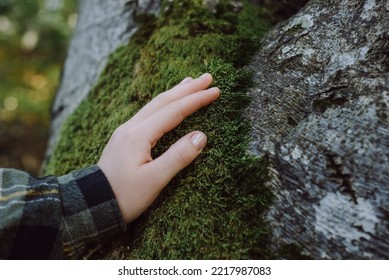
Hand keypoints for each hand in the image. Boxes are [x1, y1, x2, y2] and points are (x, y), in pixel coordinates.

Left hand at [97, 73, 219, 222]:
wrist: (93, 204)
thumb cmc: (124, 195)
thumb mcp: (154, 180)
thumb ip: (178, 157)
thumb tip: (201, 136)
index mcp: (139, 135)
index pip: (174, 111)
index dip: (196, 100)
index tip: (216, 91)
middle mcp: (131, 127)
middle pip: (163, 101)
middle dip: (187, 88)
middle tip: (207, 77)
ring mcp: (126, 131)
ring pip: (154, 105)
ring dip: (174, 93)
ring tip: (189, 82)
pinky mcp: (125, 138)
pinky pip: (148, 113)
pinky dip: (163, 104)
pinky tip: (167, 104)